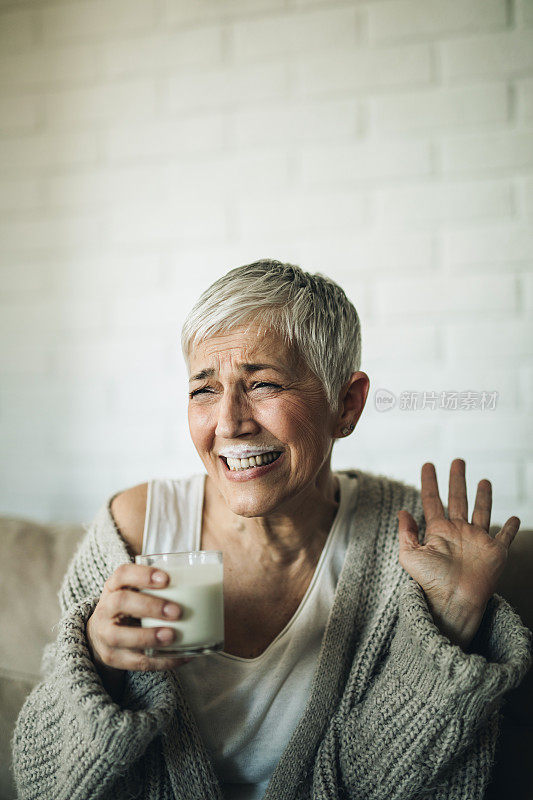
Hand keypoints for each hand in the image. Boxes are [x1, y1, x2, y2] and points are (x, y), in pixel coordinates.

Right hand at [86, 563, 191, 674]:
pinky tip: (182, 656)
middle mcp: (105, 608)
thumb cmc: (132, 606)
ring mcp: (105, 635)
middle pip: (120, 602)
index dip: (143, 575)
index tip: (167, 578)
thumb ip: (161, 587)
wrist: (104, 633)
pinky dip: (161, 660)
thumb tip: (210, 583)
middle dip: (149, 606)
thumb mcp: (137, 592)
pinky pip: (135, 662)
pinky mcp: (113, 658)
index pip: (122, 574)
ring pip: (119, 636)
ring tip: (172, 636)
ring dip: (148, 636)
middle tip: (177, 611)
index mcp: (114, 586)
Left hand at [397, 458, 520, 650]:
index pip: (432, 500)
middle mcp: (458, 532)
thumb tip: (402, 511)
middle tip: (458, 461)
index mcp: (438, 531)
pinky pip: (505, 536)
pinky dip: (511, 527)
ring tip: (484, 480)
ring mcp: (477, 541)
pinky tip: (514, 517)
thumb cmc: (430, 583)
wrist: (453, 602)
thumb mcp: (409, 555)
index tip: (428, 465)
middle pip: (458, 498)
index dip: (430, 482)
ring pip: (482, 511)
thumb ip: (406, 532)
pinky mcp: (495, 552)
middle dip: (457, 480)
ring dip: (483, 495)